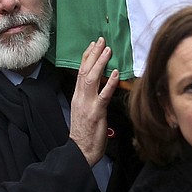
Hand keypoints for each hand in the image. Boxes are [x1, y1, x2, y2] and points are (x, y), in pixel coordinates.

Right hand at [69, 37, 118, 166]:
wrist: (80, 151)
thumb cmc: (85, 132)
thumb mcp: (85, 110)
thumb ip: (90, 96)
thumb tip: (100, 84)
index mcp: (77, 96)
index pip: (80, 72)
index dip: (86, 57)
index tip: (93, 44)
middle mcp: (80, 97)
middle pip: (84, 71)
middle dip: (93, 54)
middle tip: (101, 40)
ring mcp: (87, 104)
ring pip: (91, 79)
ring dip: (100, 63)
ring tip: (108, 50)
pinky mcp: (95, 113)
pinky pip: (103, 95)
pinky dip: (109, 83)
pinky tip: (114, 73)